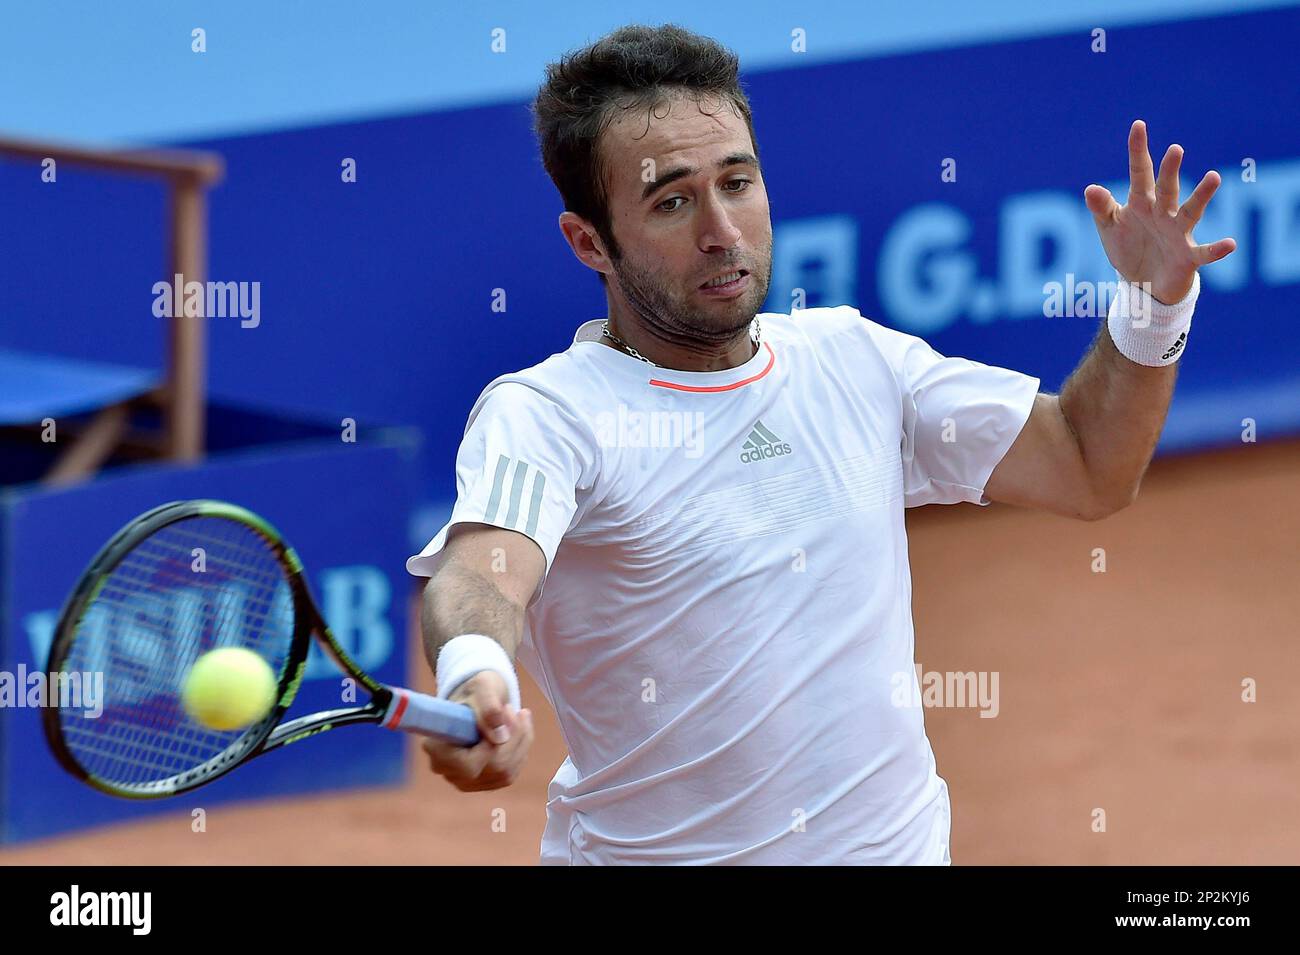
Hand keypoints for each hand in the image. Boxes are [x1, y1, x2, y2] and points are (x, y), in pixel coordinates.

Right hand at [422, 670, 533, 791]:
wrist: (474, 699)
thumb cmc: (475, 691)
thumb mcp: (482, 687)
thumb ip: (489, 708)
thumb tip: (500, 738)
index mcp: (436, 747)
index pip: (469, 765)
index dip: (493, 746)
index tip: (504, 712)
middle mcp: (447, 770)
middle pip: (492, 770)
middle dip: (513, 738)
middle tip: (513, 710)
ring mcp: (464, 780)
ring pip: (505, 774)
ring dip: (520, 742)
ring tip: (520, 715)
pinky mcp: (482, 782)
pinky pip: (510, 773)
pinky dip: (522, 749)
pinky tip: (522, 727)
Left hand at [1084, 119, 1235, 304]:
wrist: (1142, 283)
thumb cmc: (1128, 248)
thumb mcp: (1110, 228)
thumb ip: (1102, 208)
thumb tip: (1090, 188)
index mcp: (1141, 203)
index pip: (1140, 173)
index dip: (1138, 150)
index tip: (1138, 125)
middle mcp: (1163, 213)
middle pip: (1167, 188)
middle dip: (1170, 170)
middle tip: (1174, 149)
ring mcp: (1178, 233)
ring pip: (1191, 211)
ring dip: (1202, 195)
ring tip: (1213, 177)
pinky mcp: (1188, 256)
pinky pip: (1205, 252)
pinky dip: (1217, 249)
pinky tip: (1230, 244)